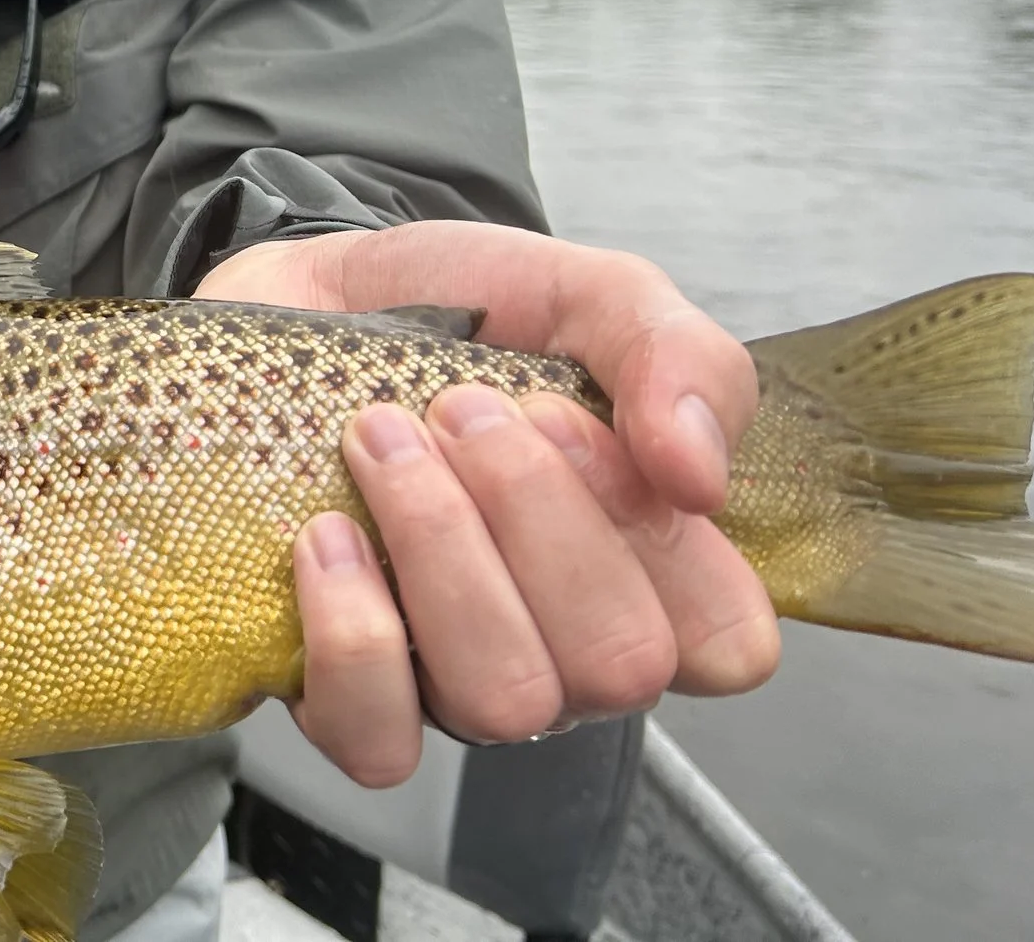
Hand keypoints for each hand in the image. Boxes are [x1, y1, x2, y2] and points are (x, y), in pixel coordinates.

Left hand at [196, 221, 781, 787]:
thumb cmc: (459, 314)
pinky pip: (374, 738)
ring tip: (382, 440)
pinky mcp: (337, 689)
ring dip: (441, 548)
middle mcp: (559, 644)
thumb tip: (701, 474)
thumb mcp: (589, 295)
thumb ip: (679, 357)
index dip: (664, 544)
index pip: (725, 643)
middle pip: (612, 667)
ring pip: (501, 702)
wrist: (307, 294)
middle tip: (461, 408)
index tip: (572, 419)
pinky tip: (330, 535)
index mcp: (644, 569)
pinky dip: (353, 636)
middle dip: (534, 514)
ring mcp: (450, 678)